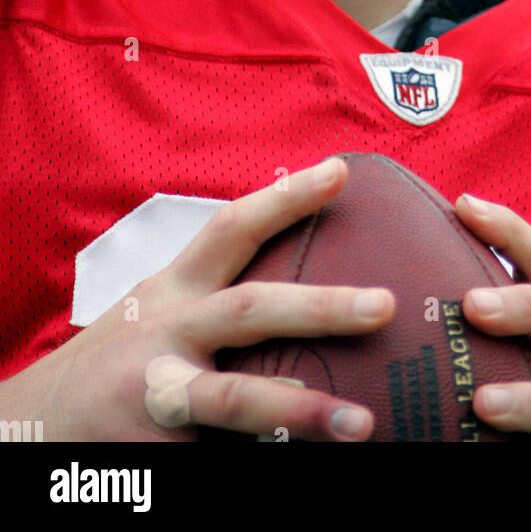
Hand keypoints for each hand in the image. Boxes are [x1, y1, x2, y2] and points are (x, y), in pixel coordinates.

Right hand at [0, 158, 393, 441]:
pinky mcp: (156, 447)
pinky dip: (263, 461)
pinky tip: (311, 469)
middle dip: (321, 307)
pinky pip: (218, 454)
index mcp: (175, 288)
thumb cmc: (117, 361)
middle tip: (385, 305)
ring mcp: (159, 392)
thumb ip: (215, 293)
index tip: (339, 172)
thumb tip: (303, 273)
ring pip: (236, 399)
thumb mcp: (157, 310)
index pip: (233, 228)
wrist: (31, 424)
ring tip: (362, 425)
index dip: (286, 197)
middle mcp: (167, 332)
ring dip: (303, 412)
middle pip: (250, 310)